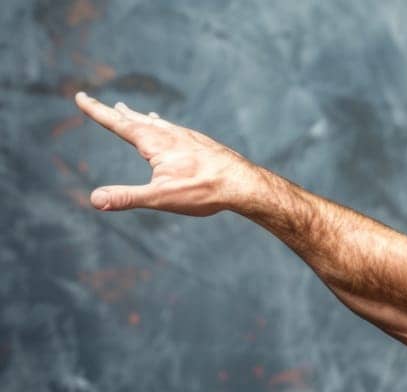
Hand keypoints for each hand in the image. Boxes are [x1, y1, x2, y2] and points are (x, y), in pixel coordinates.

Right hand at [74, 92, 261, 215]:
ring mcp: (188, 137)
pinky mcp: (203, 144)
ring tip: (132, 112)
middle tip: (103, 104)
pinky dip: (166, 127)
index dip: (97, 111)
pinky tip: (171, 130)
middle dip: (117, 114)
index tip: (80, 97)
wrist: (245, 184)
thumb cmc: (203, 191)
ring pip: (159, 124)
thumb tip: (94, 200)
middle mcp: (170, 134)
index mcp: (154, 142)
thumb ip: (126, 197)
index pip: (117, 123)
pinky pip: (178, 131)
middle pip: (137, 121)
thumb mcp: (160, 197)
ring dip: (142, 118)